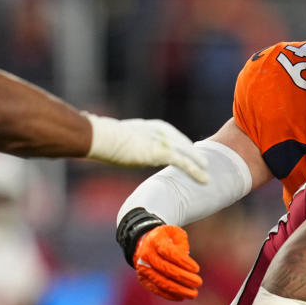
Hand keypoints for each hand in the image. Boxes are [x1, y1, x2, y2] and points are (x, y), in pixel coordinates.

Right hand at [86, 114, 208, 183]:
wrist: (99, 137)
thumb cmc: (98, 137)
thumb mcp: (112, 138)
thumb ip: (118, 141)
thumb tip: (105, 144)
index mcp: (145, 125)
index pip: (168, 133)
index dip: (179, 142)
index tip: (186, 148)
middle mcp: (156, 130)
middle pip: (179, 141)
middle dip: (191, 151)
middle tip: (203, 160)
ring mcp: (158, 140)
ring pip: (185, 152)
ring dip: (198, 162)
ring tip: (208, 171)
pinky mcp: (159, 152)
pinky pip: (183, 163)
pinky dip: (195, 171)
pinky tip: (205, 179)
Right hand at [134, 225, 202, 300]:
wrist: (145, 244)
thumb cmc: (166, 239)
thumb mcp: (174, 233)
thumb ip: (181, 242)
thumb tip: (186, 257)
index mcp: (155, 241)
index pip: (170, 253)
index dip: (184, 262)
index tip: (197, 269)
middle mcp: (146, 255)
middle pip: (166, 269)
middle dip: (184, 278)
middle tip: (199, 282)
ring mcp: (143, 268)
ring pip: (161, 282)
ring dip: (179, 290)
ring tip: (193, 294)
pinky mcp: (143, 279)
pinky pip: (156, 289)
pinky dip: (169, 295)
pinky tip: (181, 297)